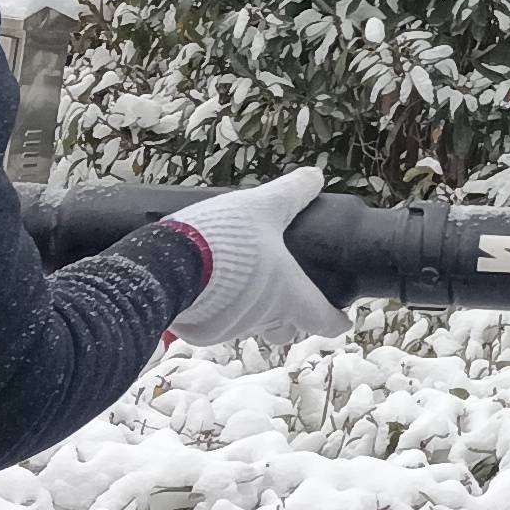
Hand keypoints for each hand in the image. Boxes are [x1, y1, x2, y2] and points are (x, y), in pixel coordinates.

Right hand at [161, 165, 342, 351]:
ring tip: (238, 280)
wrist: (168, 266)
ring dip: (250, 310)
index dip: (336, 320)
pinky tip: (208, 287)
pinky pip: (217, 325)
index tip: (342, 318)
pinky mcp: (202, 332)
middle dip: (289, 317)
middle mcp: (266, 319)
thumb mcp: (263, 206)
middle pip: (286, 329)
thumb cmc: (226, 239)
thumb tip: (316, 176)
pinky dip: (217, 310)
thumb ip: (292, 193)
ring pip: (251, 326)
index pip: (324, 321)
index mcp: (290, 295)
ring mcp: (233, 328)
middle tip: (283, 295)